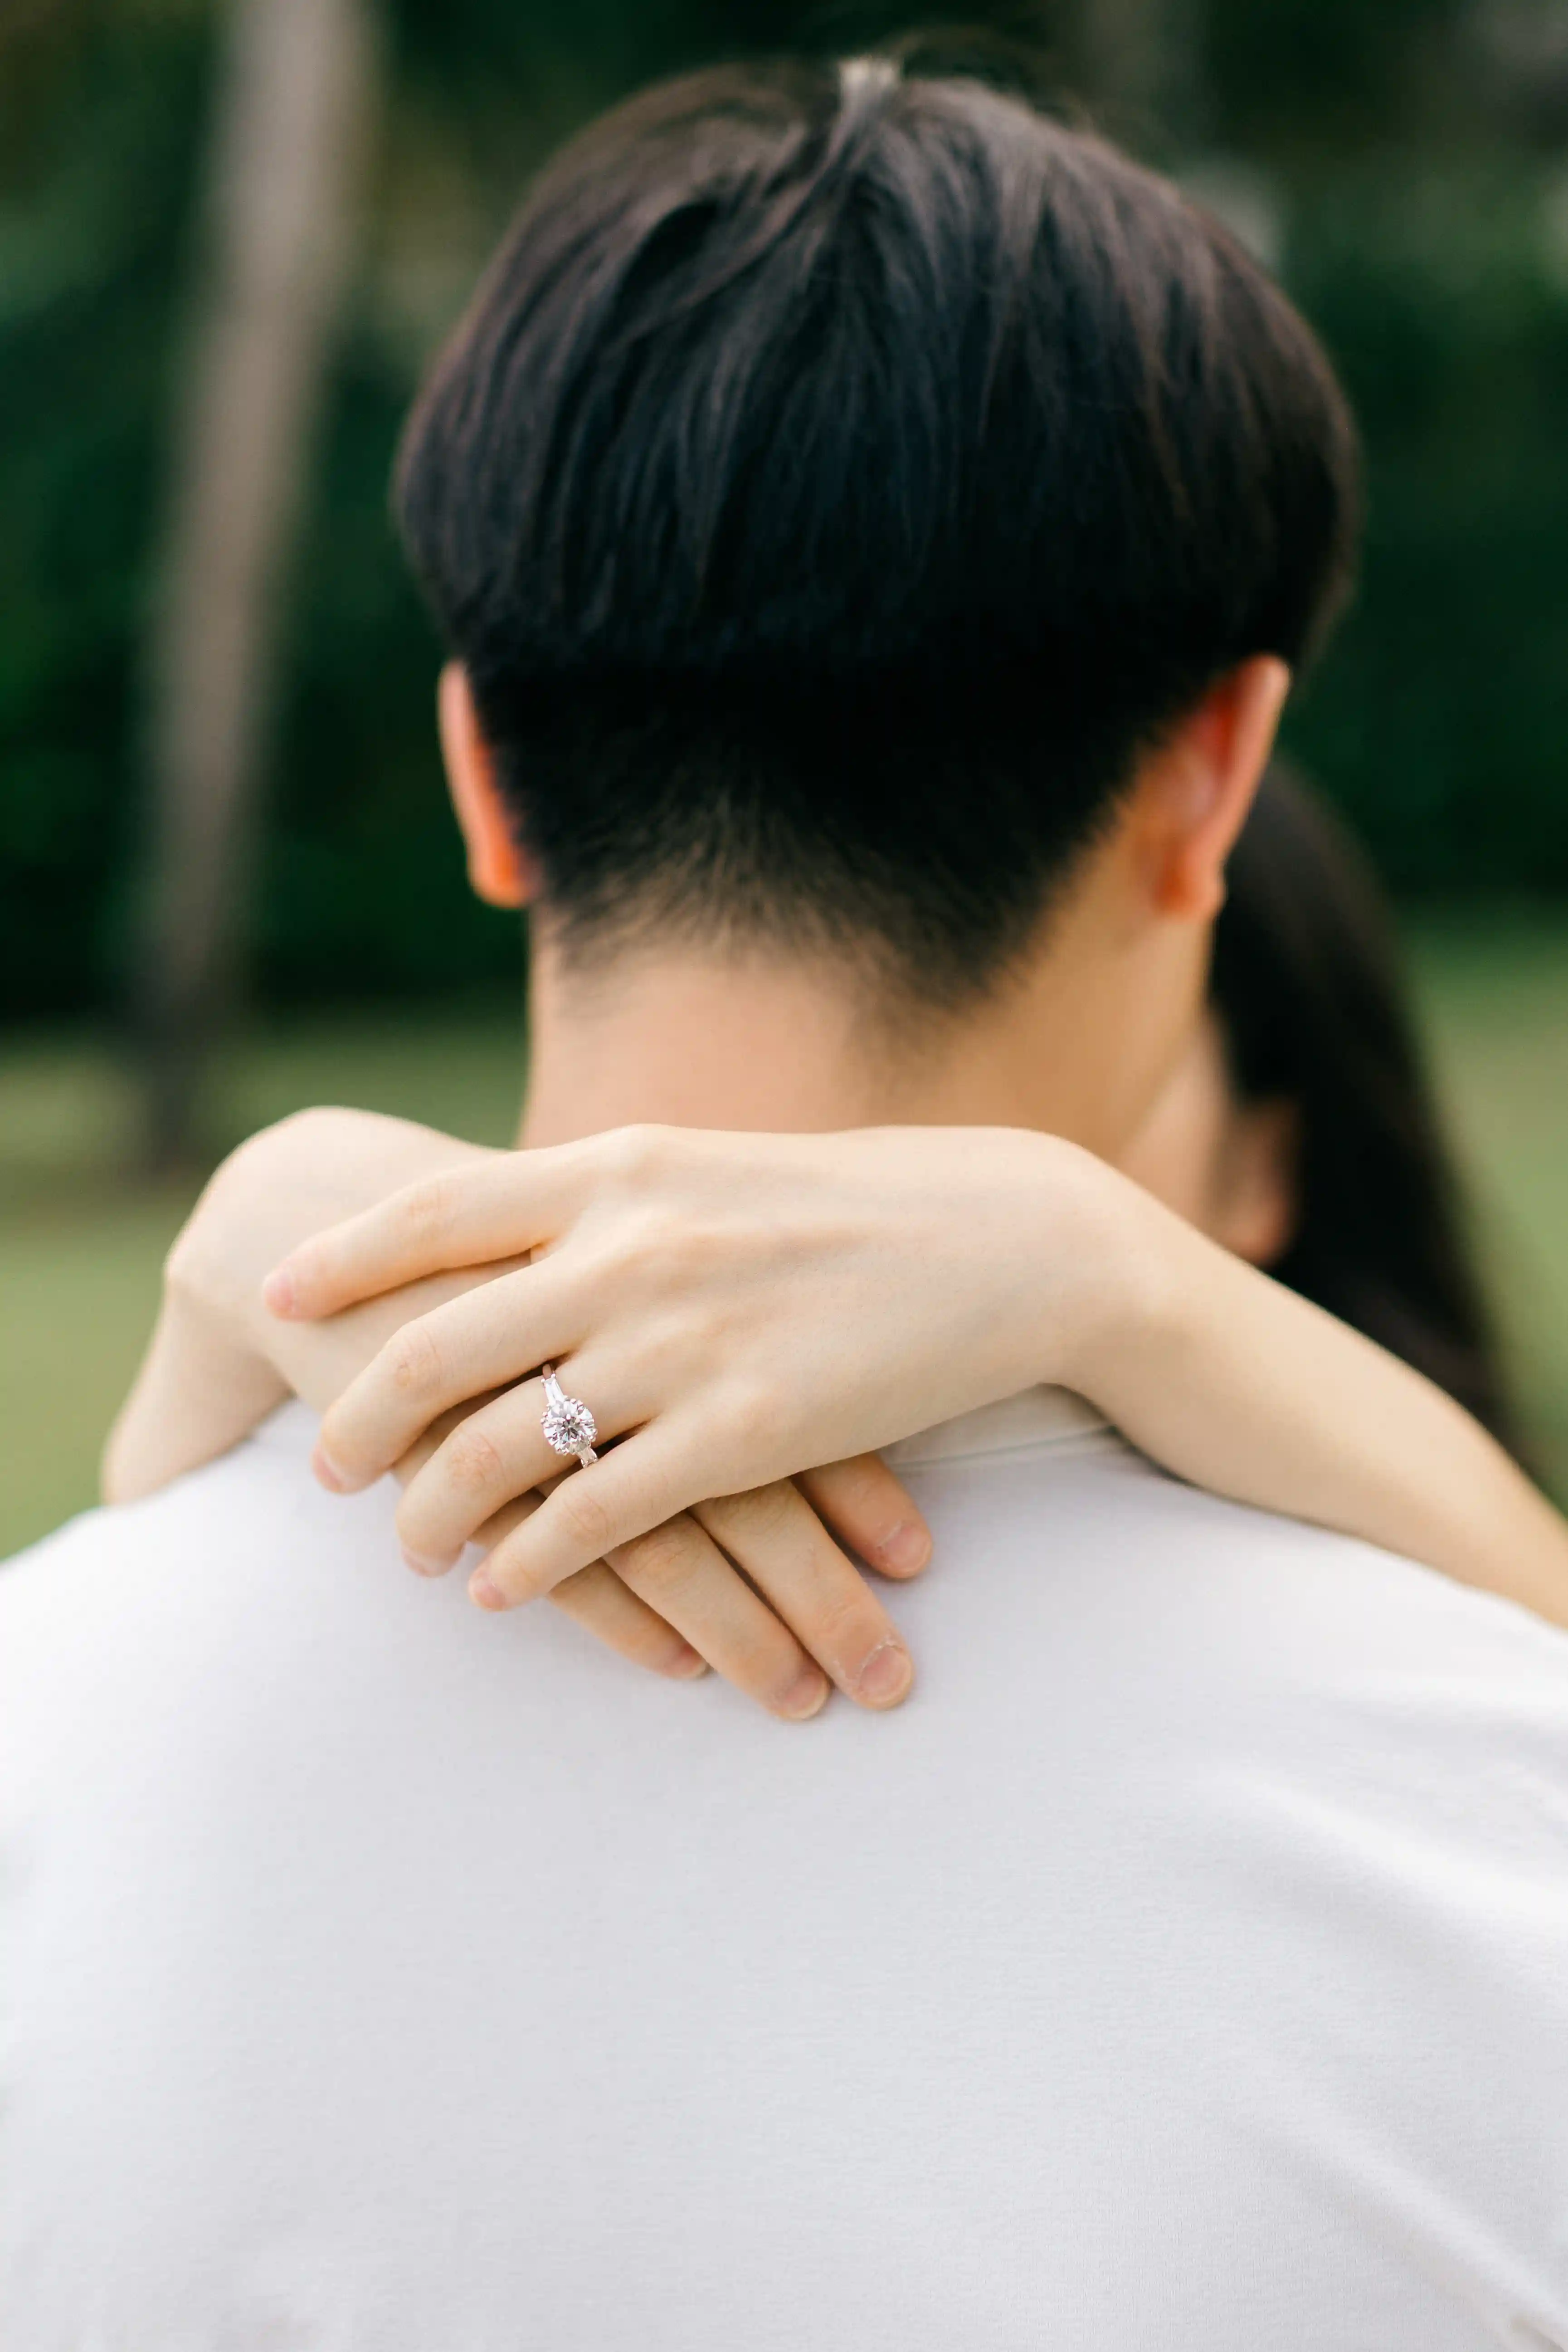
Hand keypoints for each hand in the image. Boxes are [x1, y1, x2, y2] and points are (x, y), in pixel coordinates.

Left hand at [122, 1109, 934, 1719]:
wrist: (1003, 1237)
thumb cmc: (850, 1204)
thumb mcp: (708, 1171)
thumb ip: (607, 1201)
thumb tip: (511, 1236)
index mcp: (617, 1168)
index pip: (434, 1210)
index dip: (341, 1258)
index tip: (279, 1295)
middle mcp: (630, 1246)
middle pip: (436, 1347)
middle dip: (358, 1420)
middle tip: (324, 1469)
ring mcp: (684, 1340)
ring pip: (499, 1447)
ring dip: (432, 1513)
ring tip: (410, 1550)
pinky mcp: (746, 1432)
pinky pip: (597, 1516)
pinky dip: (530, 1563)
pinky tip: (502, 1591)